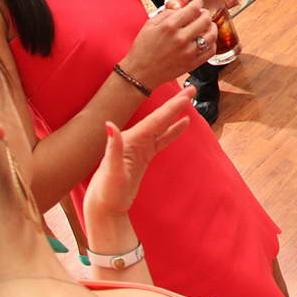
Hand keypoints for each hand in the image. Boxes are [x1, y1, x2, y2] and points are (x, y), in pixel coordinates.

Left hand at [84, 85, 196, 218]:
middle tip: (192, 89)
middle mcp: (134, 138)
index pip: (155, 121)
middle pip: (160, 118)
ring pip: (162, 125)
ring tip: (189, 100)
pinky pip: (162, 139)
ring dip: (175, 113)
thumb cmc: (106, 191)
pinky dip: (173, 130)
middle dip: (176, 104)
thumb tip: (109, 124)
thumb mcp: (111, 171)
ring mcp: (139, 146)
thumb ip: (113, 146)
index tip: (185, 96)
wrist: (104, 207)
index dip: (171, 108)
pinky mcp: (143, 155)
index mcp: (130, 139)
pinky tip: (183, 123)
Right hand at [121, 0, 216, 87]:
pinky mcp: (192, 64)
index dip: (198, 2)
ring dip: (212, 27)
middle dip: (205, 13)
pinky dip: (212, 43)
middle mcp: (181, 38)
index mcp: (169, 26)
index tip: (198, 1)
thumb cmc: (143, 48)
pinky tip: (207, 40)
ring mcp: (188, 52)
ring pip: (212, 35)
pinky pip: (210, 51)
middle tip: (203, 13)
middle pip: (205, 20)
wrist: (141, 73)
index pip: (193, 9)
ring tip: (208, 26)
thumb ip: (166, 12)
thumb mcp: (150, 25)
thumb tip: (179, 6)